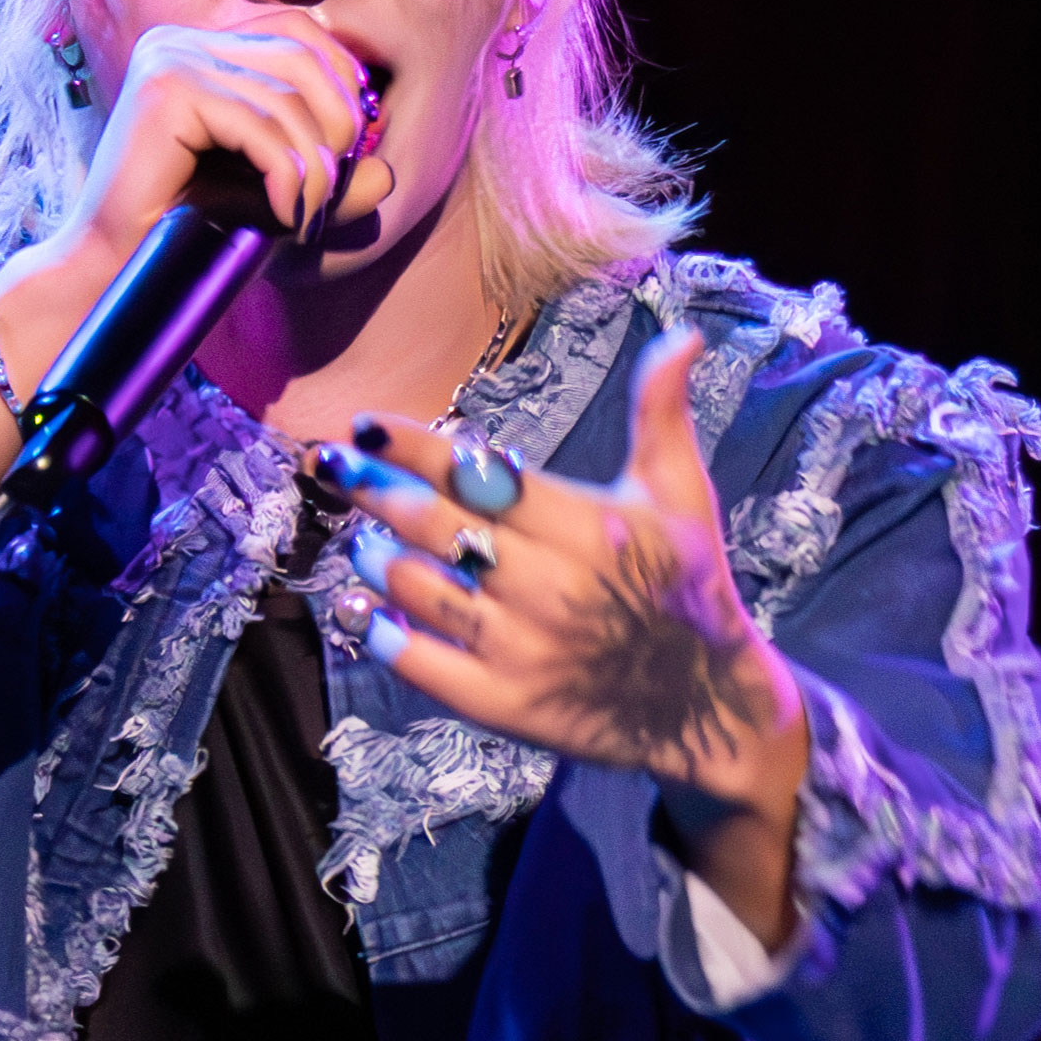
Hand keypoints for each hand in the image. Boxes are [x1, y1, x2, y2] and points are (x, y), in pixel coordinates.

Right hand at [0, 12, 390, 514]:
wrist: (111, 274)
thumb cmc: (186, 238)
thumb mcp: (274, 200)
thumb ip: (330, 181)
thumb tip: (388, 170)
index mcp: (201, 47)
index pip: (302, 32)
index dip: (343, 85)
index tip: (347, 155)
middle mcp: (181, 39)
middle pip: (304, 54)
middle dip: (337, 127)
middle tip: (329, 195)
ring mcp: (170, 58)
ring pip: (288, 98)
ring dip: (314, 167)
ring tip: (305, 218)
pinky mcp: (166, 92)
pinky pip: (260, 126)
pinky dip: (286, 176)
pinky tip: (284, 216)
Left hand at [324, 330, 810, 945]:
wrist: (706, 701)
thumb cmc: (686, 583)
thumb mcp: (681, 494)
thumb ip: (661, 414)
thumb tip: (680, 336)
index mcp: (585, 526)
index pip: (476, 475)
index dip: (411, 447)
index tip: (365, 425)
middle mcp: (548, 586)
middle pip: (433, 526)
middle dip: (373, 489)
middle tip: (334, 465)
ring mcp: (520, 649)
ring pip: (416, 588)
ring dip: (373, 555)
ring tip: (360, 535)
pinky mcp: (502, 704)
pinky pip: (418, 663)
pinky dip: (378, 631)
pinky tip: (359, 607)